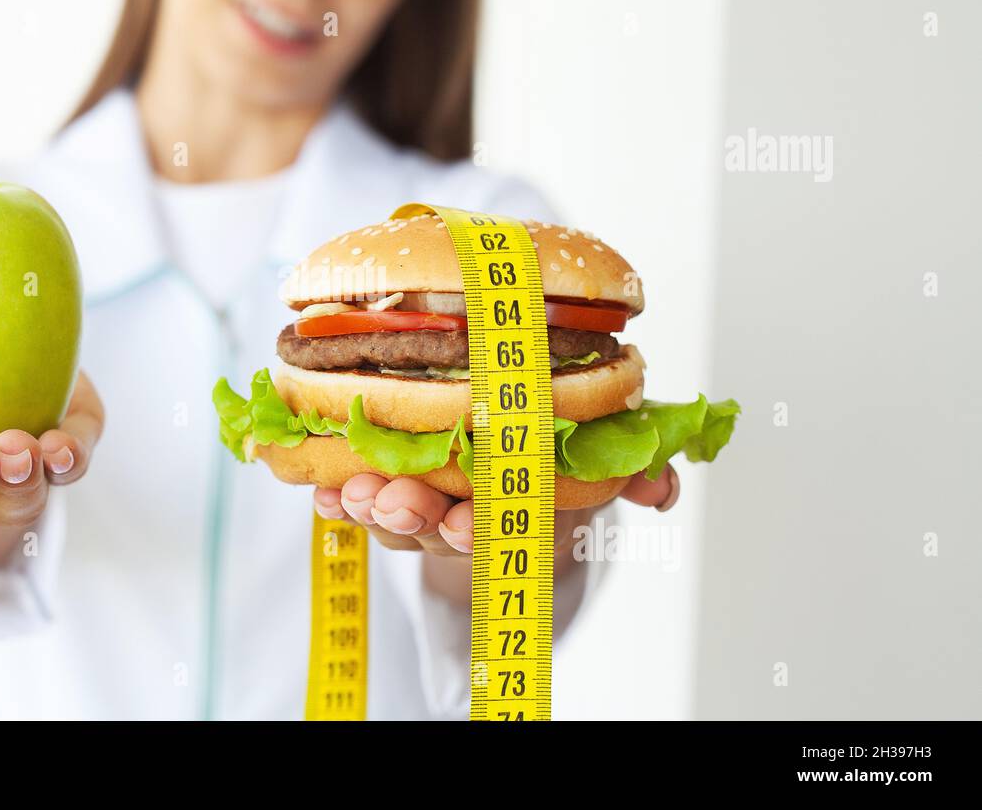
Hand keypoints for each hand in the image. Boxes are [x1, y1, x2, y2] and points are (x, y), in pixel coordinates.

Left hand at [312, 465, 680, 556]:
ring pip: (390, 516)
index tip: (465, 524)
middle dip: (412, 517)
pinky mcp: (382, 483)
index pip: (490, 530)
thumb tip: (663, 488)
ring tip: (354, 490)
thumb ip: (631, 474)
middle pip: (431, 528)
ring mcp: (419, 506)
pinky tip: (319, 490)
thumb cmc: (555, 454)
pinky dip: (335, 498)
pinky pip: (354, 498)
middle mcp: (460, 519)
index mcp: (510, 515)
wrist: (517, 451)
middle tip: (397, 500)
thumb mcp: (600, 463)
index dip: (475, 531)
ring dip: (369, 505)